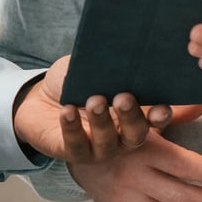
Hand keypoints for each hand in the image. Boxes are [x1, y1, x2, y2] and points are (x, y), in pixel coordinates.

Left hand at [13, 53, 169, 163]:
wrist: (40, 98)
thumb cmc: (74, 82)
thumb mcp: (93, 67)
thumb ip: (109, 63)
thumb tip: (122, 49)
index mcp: (134, 113)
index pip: (155, 118)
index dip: (161, 115)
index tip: (160, 107)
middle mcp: (121, 135)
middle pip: (135, 134)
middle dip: (132, 117)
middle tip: (123, 98)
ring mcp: (98, 148)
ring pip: (107, 143)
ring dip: (102, 122)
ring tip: (94, 101)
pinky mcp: (73, 152)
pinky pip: (76, 145)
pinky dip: (72, 128)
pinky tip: (66, 111)